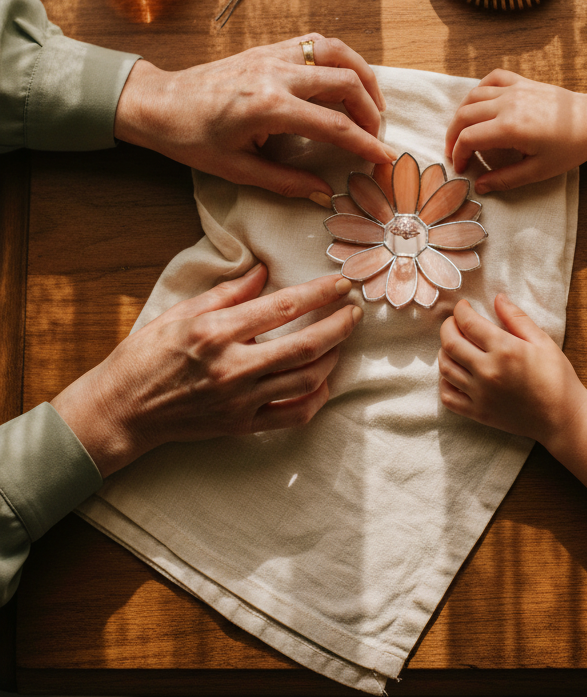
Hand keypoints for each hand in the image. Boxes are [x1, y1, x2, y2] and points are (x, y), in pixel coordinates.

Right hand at [51, 264, 361, 476]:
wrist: (121, 411)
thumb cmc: (144, 357)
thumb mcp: (180, 313)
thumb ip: (226, 293)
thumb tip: (262, 270)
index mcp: (216, 333)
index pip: (282, 307)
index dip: (319, 293)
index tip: (342, 283)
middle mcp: (232, 367)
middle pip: (305, 346)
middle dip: (339, 325)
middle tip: (355, 311)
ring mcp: (239, 400)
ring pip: (306, 380)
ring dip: (333, 357)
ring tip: (340, 339)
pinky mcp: (241, 426)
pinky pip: (293, 414)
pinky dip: (316, 398)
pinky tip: (323, 380)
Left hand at [115, 33, 395, 201]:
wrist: (158, 102)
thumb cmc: (190, 138)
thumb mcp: (236, 169)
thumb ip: (284, 181)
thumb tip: (323, 192)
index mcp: (268, 107)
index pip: (334, 126)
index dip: (366, 144)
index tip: (386, 159)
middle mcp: (275, 74)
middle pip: (345, 83)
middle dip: (372, 111)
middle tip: (378, 136)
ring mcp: (273, 55)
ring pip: (337, 53)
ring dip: (363, 77)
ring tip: (373, 104)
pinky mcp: (269, 48)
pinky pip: (316, 43)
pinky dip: (340, 58)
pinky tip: (346, 78)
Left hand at [439, 294, 586, 448]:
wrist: (562, 418)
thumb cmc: (557, 377)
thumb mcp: (542, 341)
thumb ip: (516, 318)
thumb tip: (498, 298)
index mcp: (505, 350)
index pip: (468, 323)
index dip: (461, 310)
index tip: (463, 306)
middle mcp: (488, 371)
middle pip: (450, 343)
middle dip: (448, 326)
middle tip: (454, 322)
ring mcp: (480, 394)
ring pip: (445, 368)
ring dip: (444, 351)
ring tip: (454, 344)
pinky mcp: (478, 413)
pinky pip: (447, 396)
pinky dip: (444, 382)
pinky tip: (455, 373)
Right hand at [445, 70, 586, 193]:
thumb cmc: (569, 148)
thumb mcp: (538, 170)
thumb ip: (505, 179)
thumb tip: (480, 185)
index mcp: (509, 128)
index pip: (468, 138)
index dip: (458, 154)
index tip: (461, 168)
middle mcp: (507, 104)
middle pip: (464, 115)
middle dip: (453, 135)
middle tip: (454, 152)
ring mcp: (514, 90)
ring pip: (473, 95)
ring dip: (462, 113)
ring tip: (462, 130)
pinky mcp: (522, 82)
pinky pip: (492, 78)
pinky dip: (480, 88)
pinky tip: (480, 103)